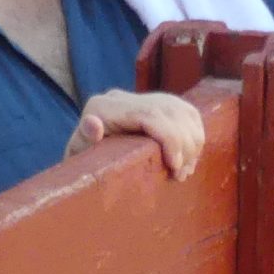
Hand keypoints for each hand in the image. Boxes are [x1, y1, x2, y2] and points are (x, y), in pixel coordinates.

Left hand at [65, 90, 204, 180]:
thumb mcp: (78, 155)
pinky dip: (195, 136)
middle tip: (181, 175)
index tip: (175, 166)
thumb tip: (93, 124)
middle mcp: (122, 98)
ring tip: (185, 170)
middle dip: (184, 144)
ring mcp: (142, 98)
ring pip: (183, 112)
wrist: (85, 157)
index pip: (150, 114)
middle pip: (171, 112)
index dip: (170, 139)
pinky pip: (188, 114)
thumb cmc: (81, 164)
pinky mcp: (158, 104)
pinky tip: (190, 158)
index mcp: (102, 107)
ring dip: (192, 142)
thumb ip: (84, 139)